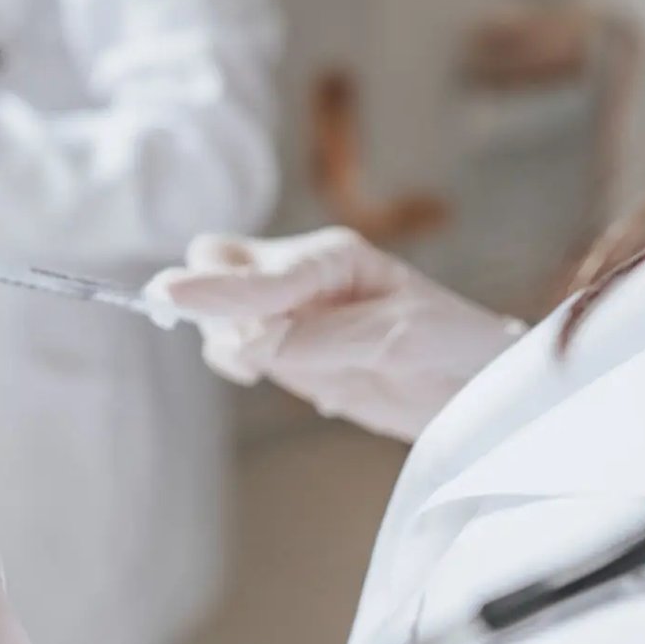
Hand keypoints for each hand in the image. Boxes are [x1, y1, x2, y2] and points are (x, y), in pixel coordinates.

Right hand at [147, 227, 524, 442]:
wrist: (476, 387)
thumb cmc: (454, 346)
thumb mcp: (398, 339)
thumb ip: (322, 338)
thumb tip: (252, 341)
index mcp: (332, 256)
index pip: (258, 273)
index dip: (215, 289)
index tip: (168, 296)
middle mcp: (302, 275)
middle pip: (217, 264)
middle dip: (213, 300)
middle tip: (250, 348)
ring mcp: (289, 311)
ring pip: (218, 311)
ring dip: (231, 341)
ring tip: (291, 370)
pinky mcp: (286, 347)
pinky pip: (236, 348)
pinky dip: (241, 362)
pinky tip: (279, 379)